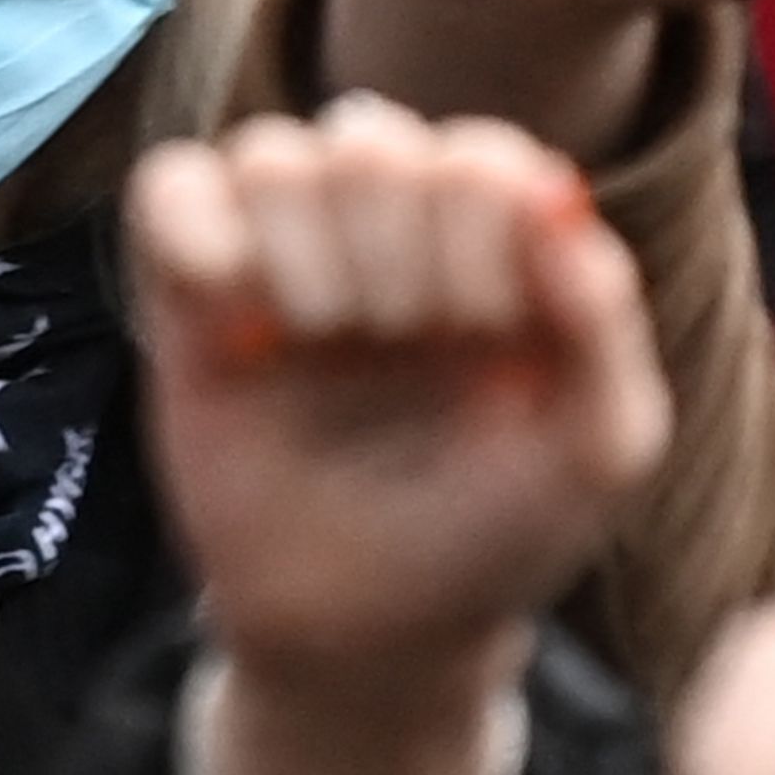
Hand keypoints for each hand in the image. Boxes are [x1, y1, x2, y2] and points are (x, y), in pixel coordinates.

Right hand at [136, 104, 668, 774]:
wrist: (368, 638)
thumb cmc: (492, 537)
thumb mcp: (594, 453)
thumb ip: (603, 323)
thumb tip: (555, 195)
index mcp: (489, 245)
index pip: (480, 155)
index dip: (483, 229)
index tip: (490, 333)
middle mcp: (384, 231)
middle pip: (372, 137)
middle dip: (395, 244)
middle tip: (403, 338)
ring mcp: (282, 255)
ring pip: (273, 152)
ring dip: (305, 247)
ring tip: (321, 337)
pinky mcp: (188, 291)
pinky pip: (171, 184)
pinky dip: (198, 227)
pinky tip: (235, 319)